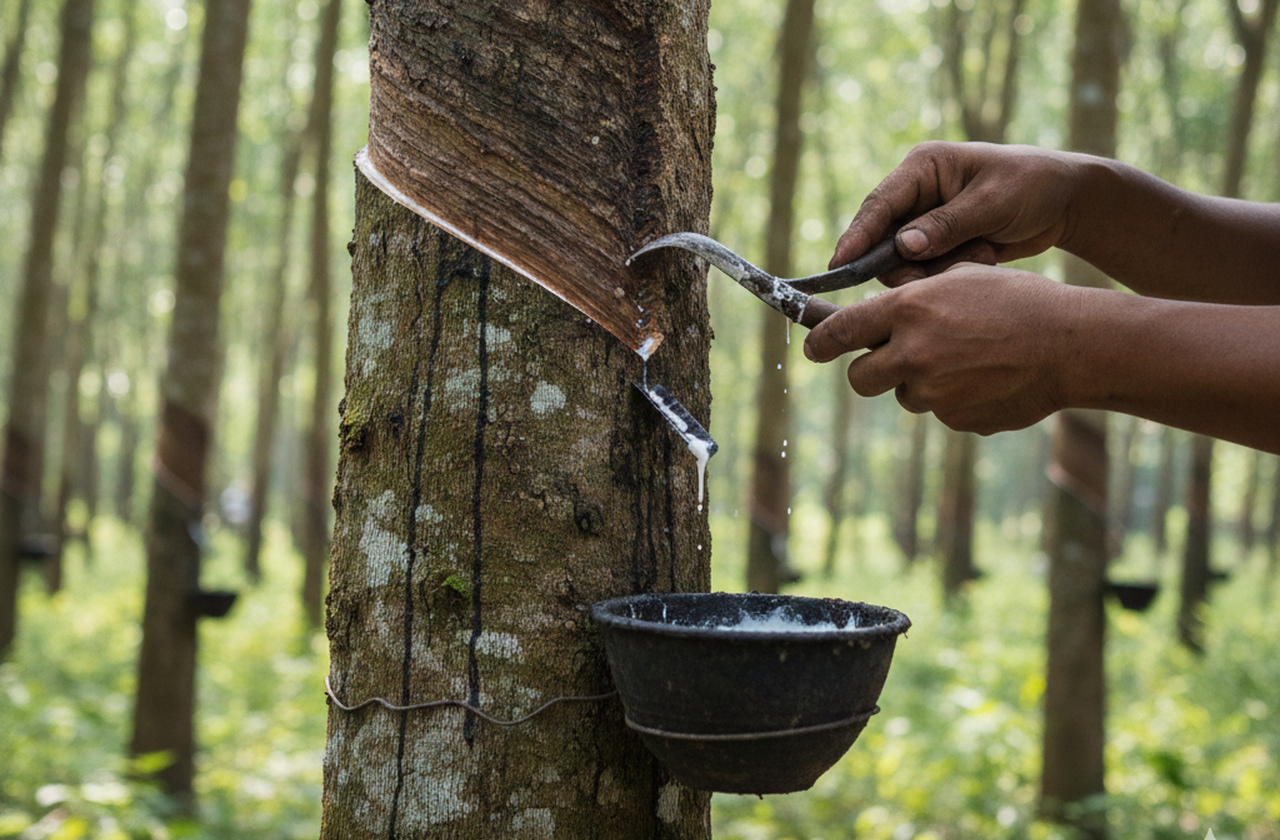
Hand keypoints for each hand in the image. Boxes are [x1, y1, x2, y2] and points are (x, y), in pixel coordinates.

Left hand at [804, 264, 1076, 433]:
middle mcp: (911, 353)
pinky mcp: (955, 419)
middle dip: (869, 371)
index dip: (819, 343)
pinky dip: (955, 399)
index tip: (811, 350)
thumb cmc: (1017, 301)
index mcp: (907, 309)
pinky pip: (941, 411)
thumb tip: (875, 316)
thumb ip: (912, 297)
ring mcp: (932, 392)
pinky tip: (988, 379)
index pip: (840, 332)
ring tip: (966, 359)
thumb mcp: (960, 278)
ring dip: (920, 382)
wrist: (1071, 344)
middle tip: (891, 361)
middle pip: (860, 378)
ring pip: (905, 395)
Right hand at [833, 142, 1081, 283]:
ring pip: (903, 260)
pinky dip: (951, 271)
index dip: (857, 236)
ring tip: (981, 255)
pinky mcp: (938, 243)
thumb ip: (947, 225)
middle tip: (934, 275)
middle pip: (882, 239)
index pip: (879, 203)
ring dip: (937, 268)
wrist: (1065, 203)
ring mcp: (926, 220)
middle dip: (906, 262)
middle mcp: (917, 193)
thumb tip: (903, 247)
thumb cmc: (1032, 186)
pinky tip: (985, 256)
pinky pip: (926, 270)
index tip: (840, 264)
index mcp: (924, 167)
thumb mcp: (993, 203)